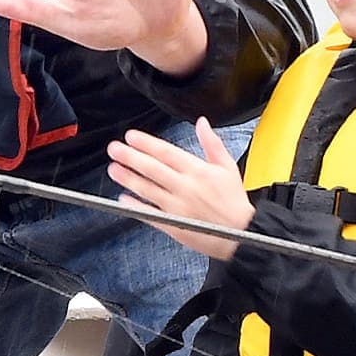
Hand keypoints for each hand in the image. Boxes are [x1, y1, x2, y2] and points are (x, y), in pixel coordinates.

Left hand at [106, 118, 251, 261]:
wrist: (242, 233)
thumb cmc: (234, 201)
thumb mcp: (228, 167)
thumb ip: (212, 143)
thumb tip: (202, 122)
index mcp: (198, 171)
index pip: (166, 152)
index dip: (146, 143)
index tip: (131, 136)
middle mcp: (185, 187)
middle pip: (152, 168)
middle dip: (131, 157)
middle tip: (114, 149)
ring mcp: (177, 207)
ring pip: (147, 189)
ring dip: (128, 179)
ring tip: (114, 169)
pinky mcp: (173, 225)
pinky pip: (150, 214)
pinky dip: (135, 206)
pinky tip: (123, 199)